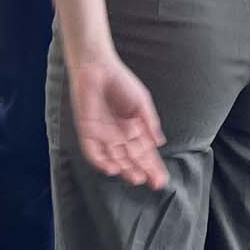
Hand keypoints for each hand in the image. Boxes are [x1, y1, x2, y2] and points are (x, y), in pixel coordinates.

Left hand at [66, 55, 168, 189]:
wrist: (98, 67)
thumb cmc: (121, 81)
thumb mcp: (141, 102)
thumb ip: (150, 122)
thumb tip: (159, 143)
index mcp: (133, 128)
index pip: (144, 151)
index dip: (153, 165)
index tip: (162, 179)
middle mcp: (118, 134)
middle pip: (130, 158)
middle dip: (141, 170)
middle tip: (152, 182)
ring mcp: (102, 133)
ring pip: (113, 157)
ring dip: (124, 168)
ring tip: (136, 177)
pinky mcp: (87, 129)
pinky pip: (93, 150)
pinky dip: (101, 160)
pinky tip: (112, 168)